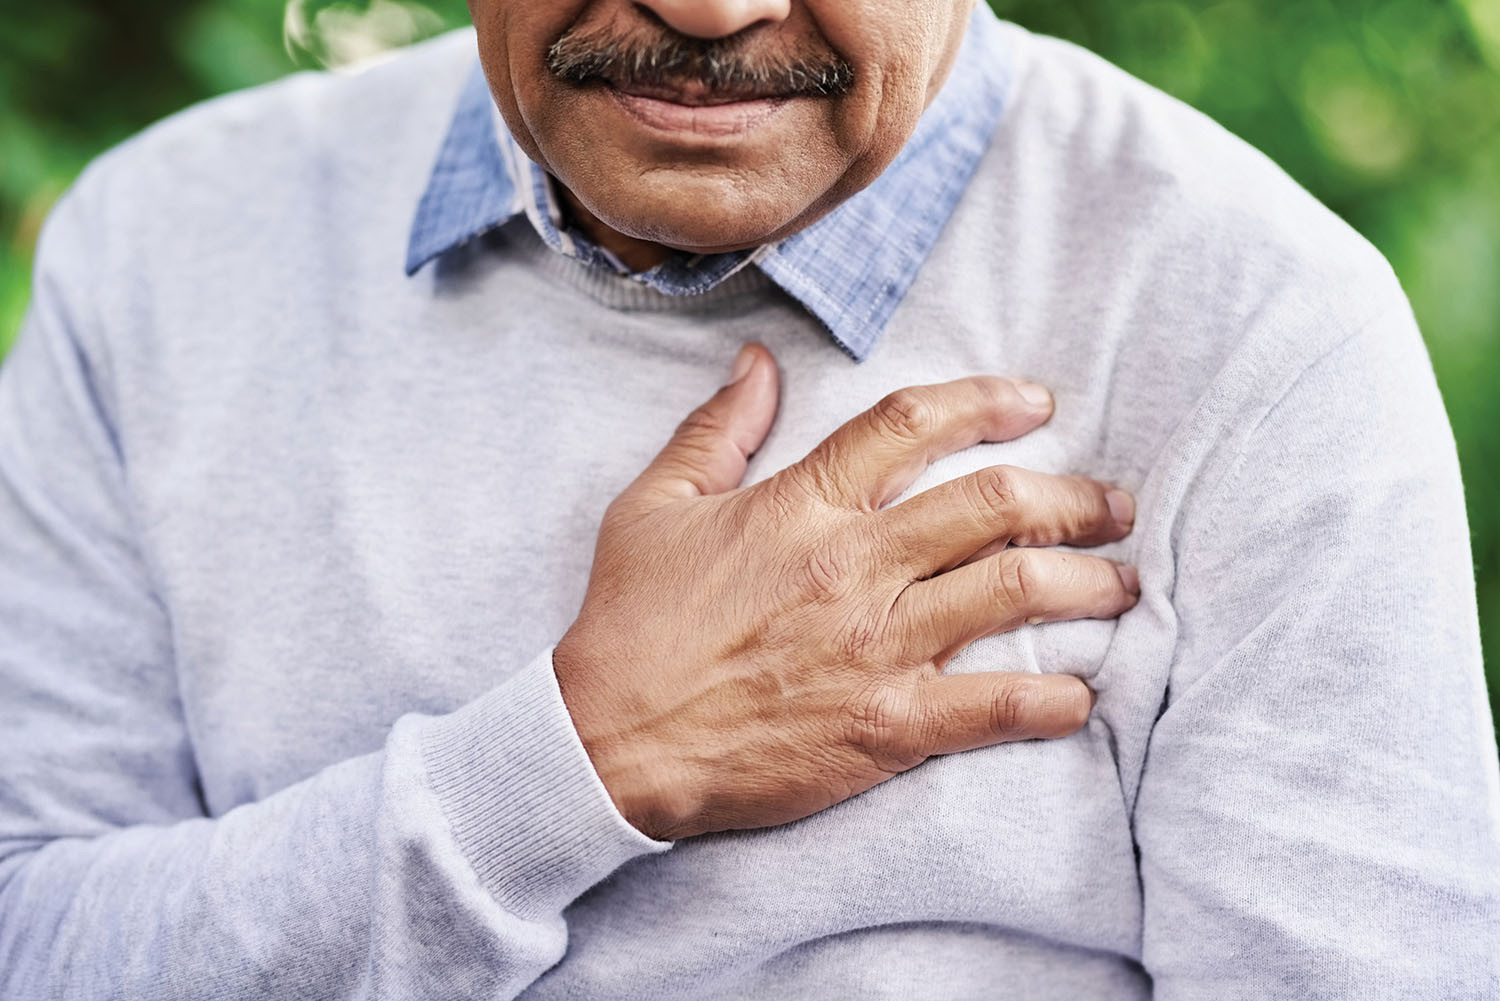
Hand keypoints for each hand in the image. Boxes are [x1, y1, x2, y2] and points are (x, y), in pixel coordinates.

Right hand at [553, 344, 1137, 840]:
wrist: (608, 742)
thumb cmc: (628, 624)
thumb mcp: (652, 506)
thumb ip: (714, 429)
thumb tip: (756, 364)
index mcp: (801, 505)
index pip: (913, 424)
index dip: (988, 400)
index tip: (1037, 403)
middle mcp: (854, 565)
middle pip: (996, 504)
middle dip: (1073, 497)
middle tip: (1111, 505)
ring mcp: (876, 646)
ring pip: (1015, 592)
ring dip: (1088, 583)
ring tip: (1125, 583)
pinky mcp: (884, 725)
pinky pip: (993, 707)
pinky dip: (1052, 701)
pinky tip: (1082, 697)